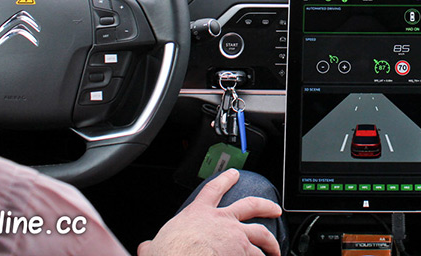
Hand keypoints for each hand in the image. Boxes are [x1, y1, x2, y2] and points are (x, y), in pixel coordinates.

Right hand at [137, 169, 281, 255]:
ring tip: (275, 248)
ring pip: (261, 233)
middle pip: (250, 205)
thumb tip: (145, 249)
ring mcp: (236, 236)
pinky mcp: (244, 253)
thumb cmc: (170, 252)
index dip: (225, 179)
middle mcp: (223, 221)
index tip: (234, 174)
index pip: (213, 189)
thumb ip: (153, 245)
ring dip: (270, 242)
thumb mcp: (156, 245)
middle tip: (274, 207)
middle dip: (265, 205)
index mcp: (199, 214)